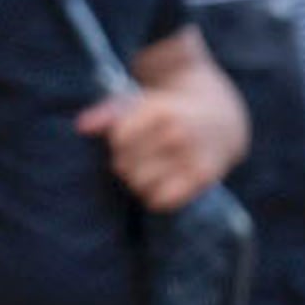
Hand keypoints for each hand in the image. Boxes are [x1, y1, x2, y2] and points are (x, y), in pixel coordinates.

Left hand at [77, 89, 225, 212]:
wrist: (223, 118)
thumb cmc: (169, 111)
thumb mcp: (141, 103)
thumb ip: (108, 112)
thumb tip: (82, 127)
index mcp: (160, 111)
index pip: (118, 140)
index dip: (117, 143)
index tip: (127, 139)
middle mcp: (178, 134)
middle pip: (125, 166)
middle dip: (124, 164)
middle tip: (136, 158)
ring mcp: (192, 157)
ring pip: (141, 185)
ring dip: (138, 183)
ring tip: (146, 172)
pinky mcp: (204, 177)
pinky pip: (164, 201)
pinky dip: (155, 198)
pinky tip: (159, 186)